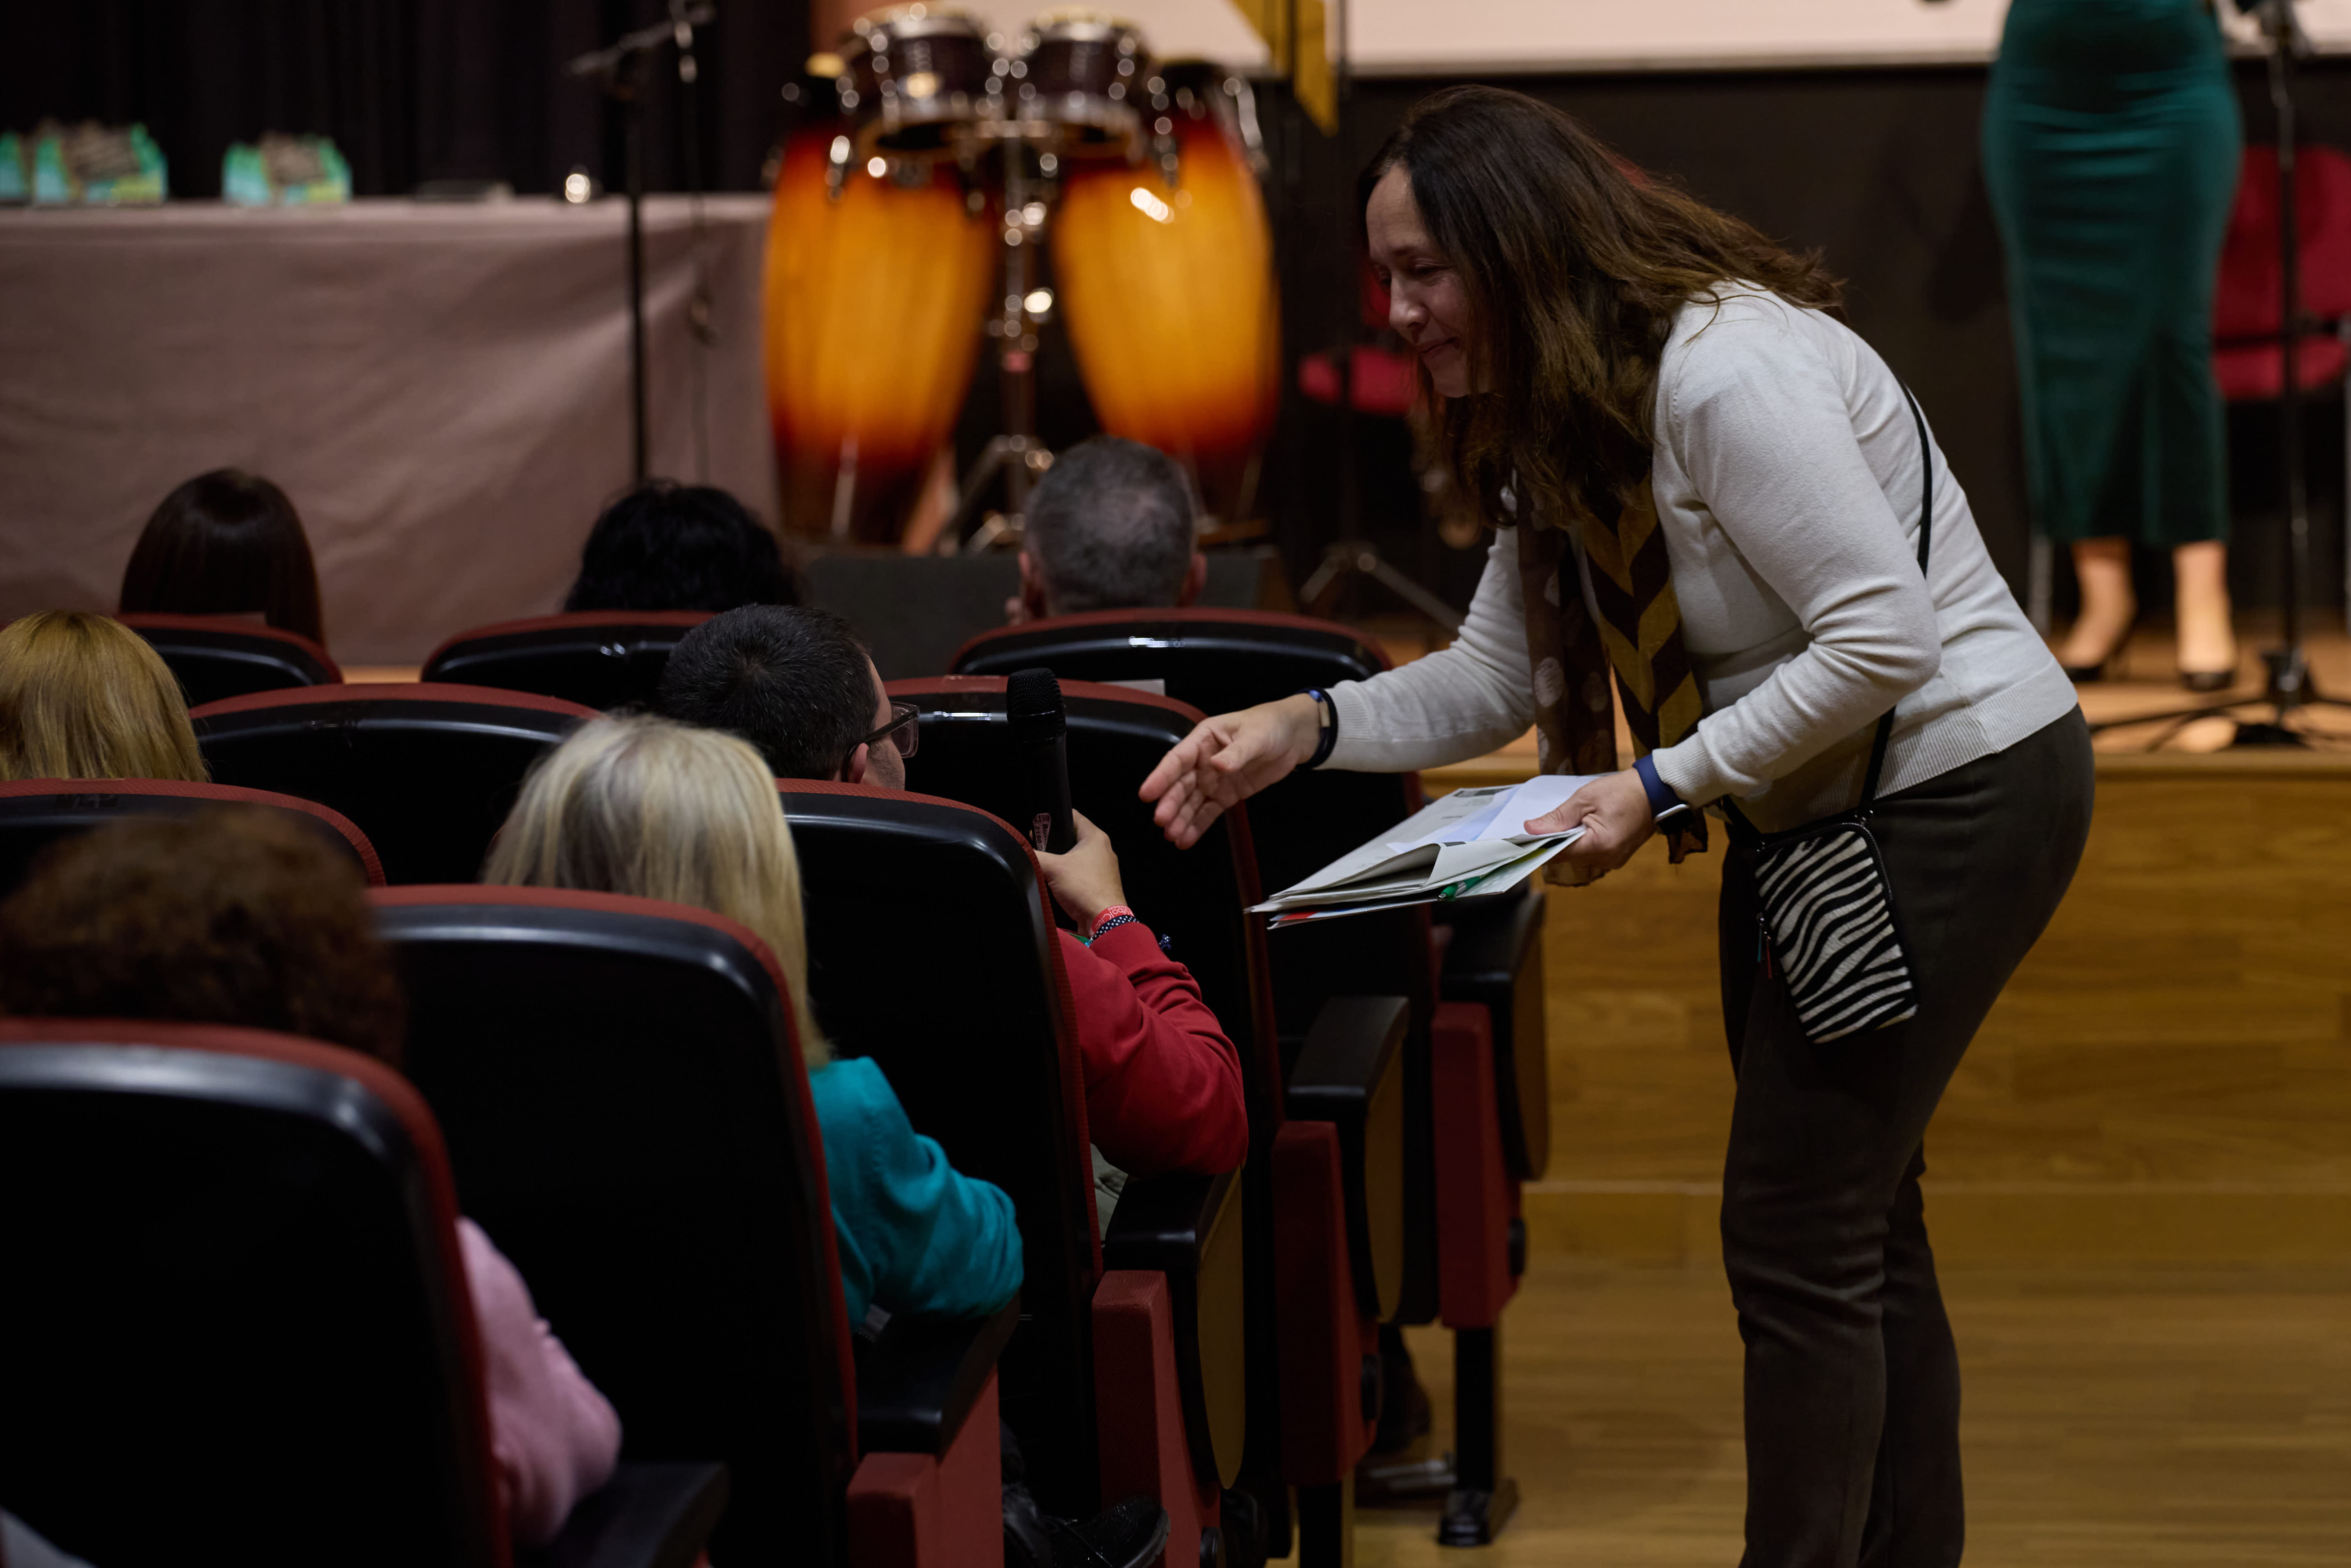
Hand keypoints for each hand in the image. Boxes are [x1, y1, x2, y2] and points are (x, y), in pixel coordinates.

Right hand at [1035, 810, 1125, 926]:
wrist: (1103, 921)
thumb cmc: (1085, 889)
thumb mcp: (1053, 868)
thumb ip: (1034, 856)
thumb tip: (1020, 851)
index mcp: (1095, 837)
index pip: (1072, 816)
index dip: (1053, 818)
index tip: (1037, 825)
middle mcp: (1101, 850)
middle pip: (1071, 838)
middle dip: (1052, 843)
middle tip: (1036, 848)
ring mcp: (1101, 868)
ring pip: (1073, 858)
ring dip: (1058, 862)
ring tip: (1044, 867)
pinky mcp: (1098, 884)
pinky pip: (1078, 874)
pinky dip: (1065, 876)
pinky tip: (1054, 883)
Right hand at [1138, 694, 1321, 847]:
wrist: (1291, 739)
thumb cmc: (1268, 726)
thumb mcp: (1255, 736)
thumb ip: (1237, 752)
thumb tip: (1219, 766)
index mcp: (1203, 740)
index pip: (1178, 759)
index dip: (1161, 776)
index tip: (1147, 793)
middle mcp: (1202, 762)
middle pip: (1181, 784)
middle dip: (1170, 803)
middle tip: (1161, 821)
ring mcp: (1213, 781)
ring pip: (1191, 802)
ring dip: (1180, 819)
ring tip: (1171, 836)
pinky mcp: (1225, 795)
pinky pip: (1208, 812)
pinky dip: (1197, 826)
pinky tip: (1186, 840)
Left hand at [1528, 768, 1656, 877]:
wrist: (1655, 792)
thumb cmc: (1622, 791)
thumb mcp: (1585, 799)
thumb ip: (1557, 818)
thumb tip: (1530, 830)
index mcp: (1599, 846)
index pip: (1558, 853)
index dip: (1540, 845)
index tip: (1525, 837)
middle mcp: (1606, 860)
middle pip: (1567, 857)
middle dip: (1556, 841)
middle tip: (1549, 822)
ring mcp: (1613, 861)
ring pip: (1578, 857)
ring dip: (1570, 841)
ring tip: (1572, 820)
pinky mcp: (1617, 858)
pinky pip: (1591, 854)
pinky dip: (1583, 842)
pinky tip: (1585, 826)